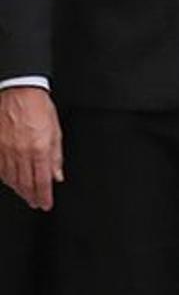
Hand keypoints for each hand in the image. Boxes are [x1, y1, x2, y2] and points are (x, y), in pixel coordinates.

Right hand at [0, 87, 62, 210]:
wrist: (19, 90)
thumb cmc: (38, 106)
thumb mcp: (56, 131)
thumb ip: (56, 156)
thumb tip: (57, 175)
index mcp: (40, 149)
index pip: (43, 181)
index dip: (44, 196)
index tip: (45, 204)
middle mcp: (22, 152)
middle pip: (26, 183)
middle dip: (32, 196)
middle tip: (35, 203)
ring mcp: (6, 149)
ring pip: (11, 178)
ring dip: (19, 189)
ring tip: (25, 194)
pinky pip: (0, 167)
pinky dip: (5, 177)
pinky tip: (10, 181)